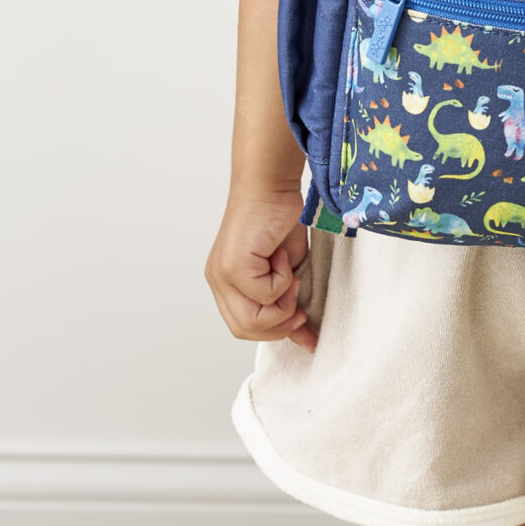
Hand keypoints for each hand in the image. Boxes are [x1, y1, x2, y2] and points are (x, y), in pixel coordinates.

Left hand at [207, 189, 316, 350]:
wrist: (271, 187)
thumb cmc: (279, 222)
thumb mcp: (289, 272)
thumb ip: (291, 304)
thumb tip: (306, 337)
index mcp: (226, 285)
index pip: (243, 327)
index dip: (274, 330)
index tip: (301, 321)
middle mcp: (218, 282)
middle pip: (244, 330)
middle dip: (280, 323)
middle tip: (298, 302)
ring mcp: (221, 275)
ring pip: (252, 320)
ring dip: (282, 304)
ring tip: (290, 275)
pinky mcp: (233, 266)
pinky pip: (264, 295)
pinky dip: (282, 279)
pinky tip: (281, 255)